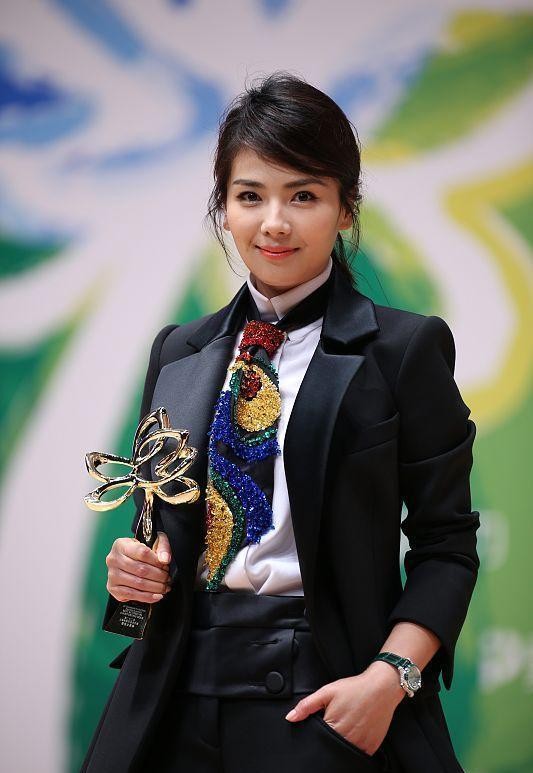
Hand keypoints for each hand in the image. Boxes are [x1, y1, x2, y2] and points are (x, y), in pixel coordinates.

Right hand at [106, 530, 171, 603]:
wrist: (127, 557)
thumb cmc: (140, 549)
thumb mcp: (153, 541)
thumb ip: (162, 547)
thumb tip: (165, 559)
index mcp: (122, 545)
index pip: (142, 552)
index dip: (157, 561)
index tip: (165, 565)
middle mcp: (114, 559)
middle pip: (141, 570)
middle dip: (159, 576)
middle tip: (167, 578)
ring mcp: (112, 575)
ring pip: (138, 584)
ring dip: (155, 588)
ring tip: (164, 587)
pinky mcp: (113, 588)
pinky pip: (132, 595)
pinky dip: (147, 597)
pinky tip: (156, 596)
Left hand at [285, 661, 404, 754]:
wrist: (382, 688)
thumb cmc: (354, 688)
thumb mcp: (328, 691)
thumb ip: (307, 705)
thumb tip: (290, 717)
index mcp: (333, 726)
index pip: (318, 739)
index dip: (318, 733)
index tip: (323, 723)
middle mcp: (347, 738)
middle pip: (331, 747)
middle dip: (329, 738)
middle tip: (337, 722)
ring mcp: (361, 744)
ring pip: (344, 752)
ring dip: (342, 743)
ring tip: (347, 726)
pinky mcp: (372, 747)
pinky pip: (359, 753)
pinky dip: (355, 746)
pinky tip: (356, 732)